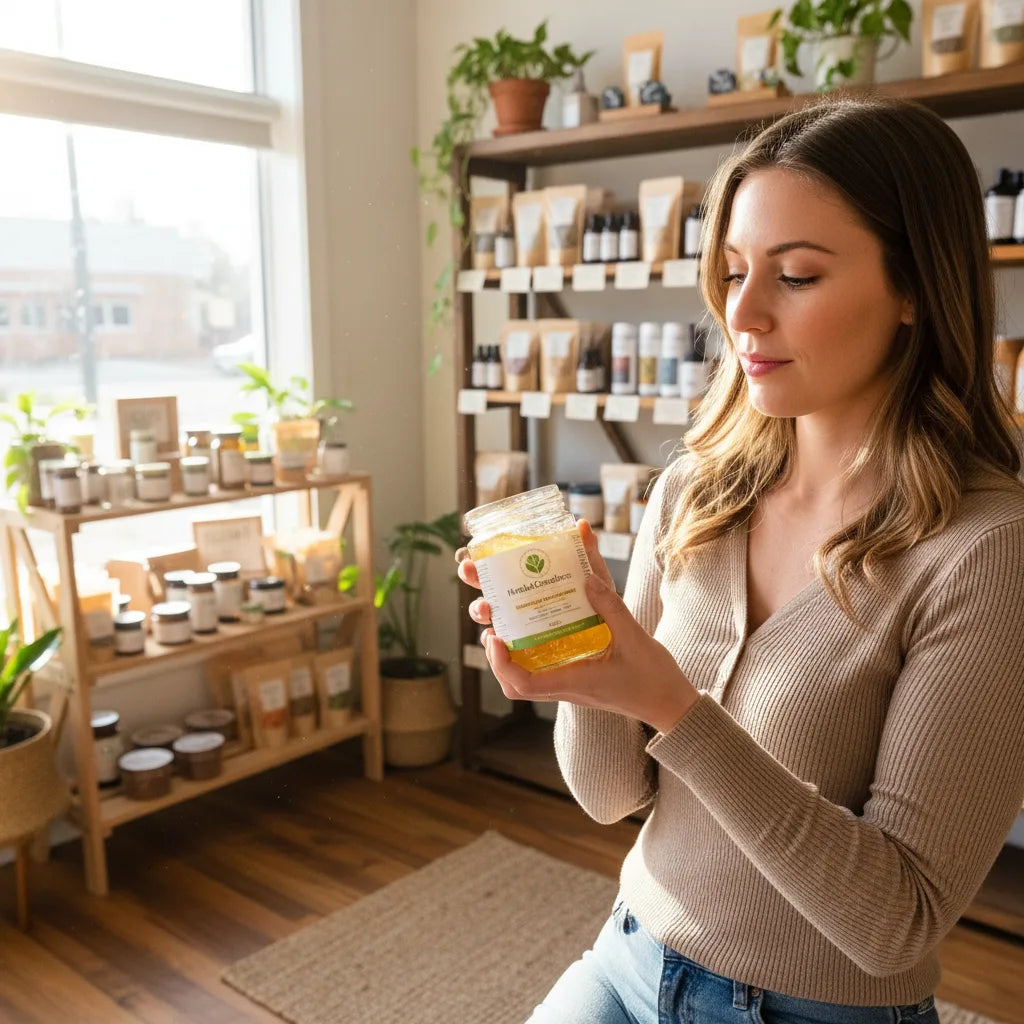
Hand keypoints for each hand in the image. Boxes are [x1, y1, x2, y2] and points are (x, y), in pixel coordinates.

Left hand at [457, 520, 698, 733]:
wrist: (672, 705)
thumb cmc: (655, 679)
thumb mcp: (635, 638)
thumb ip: (611, 607)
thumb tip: (586, 577)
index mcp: (575, 682)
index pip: (523, 684)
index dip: (500, 663)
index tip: (493, 636)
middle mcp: (566, 687)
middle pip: (515, 683)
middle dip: (495, 656)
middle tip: (490, 622)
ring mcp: (571, 685)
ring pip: (526, 679)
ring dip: (509, 656)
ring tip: (504, 623)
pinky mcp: (578, 680)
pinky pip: (544, 672)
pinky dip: (530, 654)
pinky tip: (534, 628)